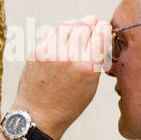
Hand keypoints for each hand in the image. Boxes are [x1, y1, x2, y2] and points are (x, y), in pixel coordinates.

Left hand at [11, 16, 111, 139]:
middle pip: (85, 25)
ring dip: (75, 26)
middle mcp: (70, 56)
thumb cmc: (68, 104)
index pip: (101, 32)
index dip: (103, 27)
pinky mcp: (37, 51)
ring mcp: (51, 52)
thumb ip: (97, 59)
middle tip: (91, 28)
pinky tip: (62, 43)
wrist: (38, 115)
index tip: (103, 28)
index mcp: (88, 66)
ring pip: (68, 25)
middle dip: (90, 25)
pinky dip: (60, 35)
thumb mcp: (92, 85)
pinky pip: (52, 33)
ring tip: (76, 34)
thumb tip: (100, 35)